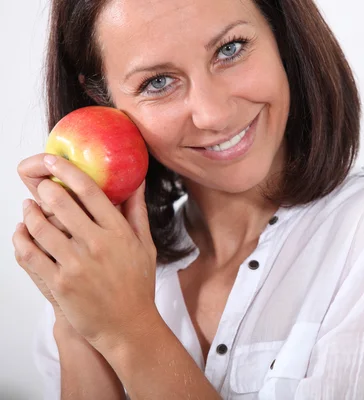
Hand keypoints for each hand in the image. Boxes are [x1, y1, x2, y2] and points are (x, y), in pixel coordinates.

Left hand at [13, 153, 157, 350]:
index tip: (54, 161)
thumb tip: (136, 183)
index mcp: (119, 232)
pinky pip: (30, 253)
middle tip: (40, 185)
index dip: (68, 172)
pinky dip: (21, 238)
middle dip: (45, 189)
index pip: (90, 192)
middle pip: (61, 204)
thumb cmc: (138, 285)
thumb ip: (137, 213)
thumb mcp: (146, 246)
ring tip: (29, 208)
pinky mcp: (60, 282)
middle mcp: (97, 244)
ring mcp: (76, 264)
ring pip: (40, 226)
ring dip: (30, 213)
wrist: (128, 326)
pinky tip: (22, 232)